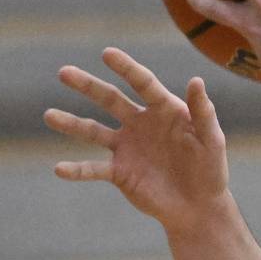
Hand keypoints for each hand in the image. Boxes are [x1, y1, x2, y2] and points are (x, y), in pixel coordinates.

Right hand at [44, 48, 229, 230]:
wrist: (199, 206)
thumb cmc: (211, 169)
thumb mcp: (211, 140)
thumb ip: (203, 112)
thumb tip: (196, 79)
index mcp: (164, 110)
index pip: (143, 83)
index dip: (126, 68)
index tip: (107, 53)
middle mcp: (141, 124)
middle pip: (110, 99)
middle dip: (88, 86)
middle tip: (64, 72)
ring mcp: (127, 147)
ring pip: (94, 131)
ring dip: (71, 123)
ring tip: (49, 115)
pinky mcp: (119, 173)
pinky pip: (93, 169)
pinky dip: (76, 170)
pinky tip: (59, 169)